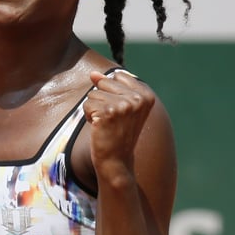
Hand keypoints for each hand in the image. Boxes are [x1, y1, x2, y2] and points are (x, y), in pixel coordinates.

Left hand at [85, 70, 156, 184]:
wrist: (116, 160)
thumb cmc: (117, 134)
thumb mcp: (121, 106)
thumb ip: (110, 86)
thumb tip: (93, 73)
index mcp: (146, 95)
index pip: (118, 76)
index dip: (111, 93)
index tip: (119, 112)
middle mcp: (138, 98)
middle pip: (104, 83)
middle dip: (101, 100)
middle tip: (111, 120)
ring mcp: (124, 104)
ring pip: (93, 93)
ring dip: (94, 109)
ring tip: (105, 124)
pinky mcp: (108, 112)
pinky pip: (87, 104)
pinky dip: (88, 116)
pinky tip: (99, 128)